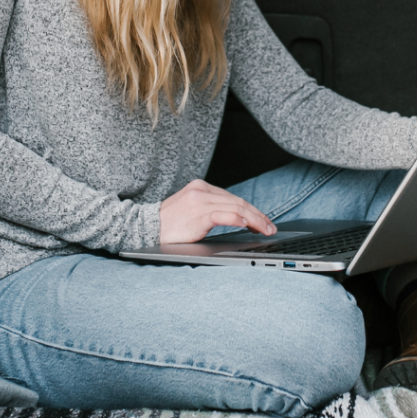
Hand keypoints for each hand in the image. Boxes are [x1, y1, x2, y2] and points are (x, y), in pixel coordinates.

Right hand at [159, 178, 276, 243]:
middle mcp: (202, 190)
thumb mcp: (190, 210)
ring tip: (266, 230)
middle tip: (270, 227)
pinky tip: (250, 226)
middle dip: (258, 215)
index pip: (232, 197)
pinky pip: (225, 215)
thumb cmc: (169, 225)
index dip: (251, 209)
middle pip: (238, 201)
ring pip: (236, 207)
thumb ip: (209, 209)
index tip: (263, 220)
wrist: (146, 229)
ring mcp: (200, 201)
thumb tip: (236, 218)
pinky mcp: (199, 214)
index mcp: (200, 187)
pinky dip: (240, 219)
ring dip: (255, 220)